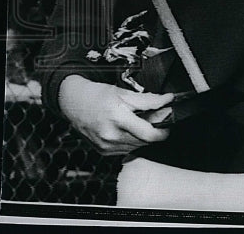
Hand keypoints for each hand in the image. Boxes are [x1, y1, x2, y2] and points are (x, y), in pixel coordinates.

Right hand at [58, 75, 172, 155]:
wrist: (73, 103)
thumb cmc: (97, 96)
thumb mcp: (124, 93)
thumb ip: (148, 100)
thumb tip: (167, 100)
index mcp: (118, 119)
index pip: (149, 134)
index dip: (164, 131)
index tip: (169, 123)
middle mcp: (111, 136)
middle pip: (145, 141)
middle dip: (154, 130)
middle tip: (155, 118)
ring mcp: (106, 146)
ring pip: (137, 146)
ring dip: (143, 136)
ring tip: (139, 121)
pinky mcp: (103, 151)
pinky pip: (126, 149)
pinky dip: (132, 140)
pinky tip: (128, 128)